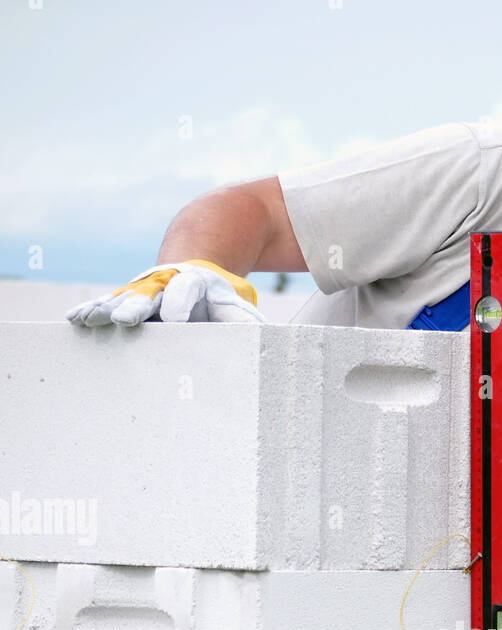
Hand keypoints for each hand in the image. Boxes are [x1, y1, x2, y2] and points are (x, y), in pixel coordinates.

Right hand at [66, 259, 265, 326]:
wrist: (195, 256)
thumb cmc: (216, 291)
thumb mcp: (234, 300)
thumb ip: (241, 318)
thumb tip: (262, 338)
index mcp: (193, 284)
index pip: (187, 292)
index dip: (180, 303)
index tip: (175, 316)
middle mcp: (163, 284)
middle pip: (149, 295)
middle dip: (137, 307)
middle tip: (127, 320)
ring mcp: (142, 290)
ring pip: (123, 299)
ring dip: (107, 310)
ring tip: (89, 320)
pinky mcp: (127, 297)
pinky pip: (108, 303)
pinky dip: (93, 311)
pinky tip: (76, 321)